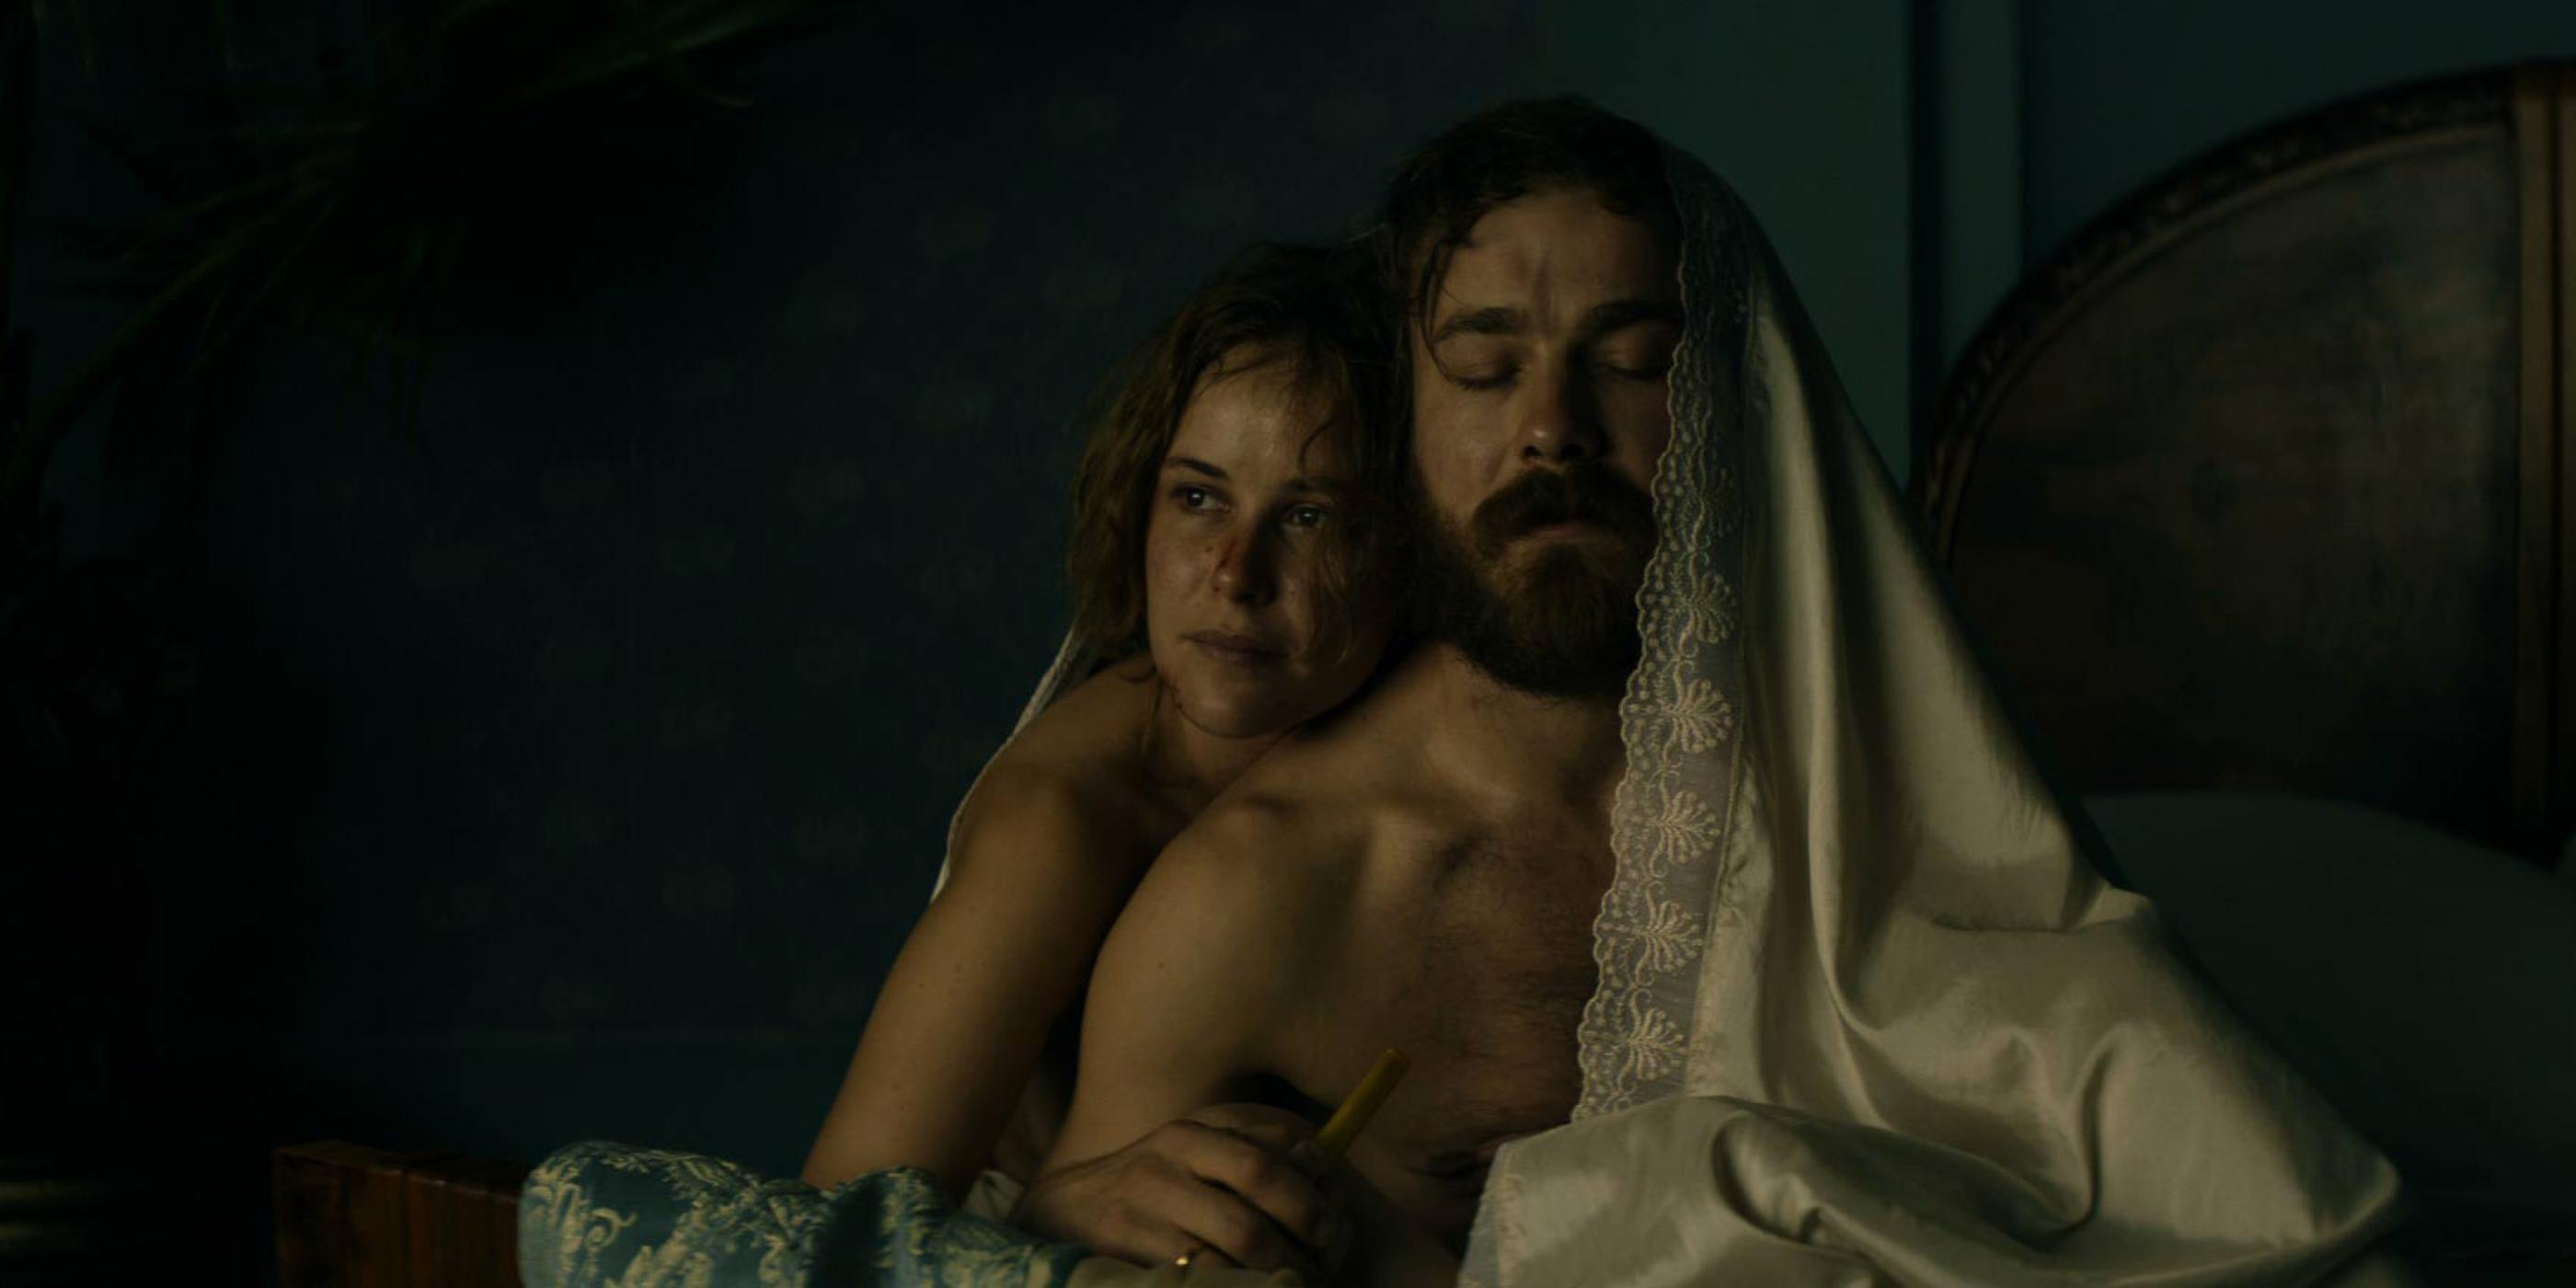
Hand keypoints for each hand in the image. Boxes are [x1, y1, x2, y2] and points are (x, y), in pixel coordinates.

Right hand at [1014, 1104, 1354, 1277]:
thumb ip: (1251, 1146)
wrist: (1060, 1213)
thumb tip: (1319, 1155)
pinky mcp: (1123, 1248)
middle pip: (1254, 1195)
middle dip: (1301, 1231)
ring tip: (1297, 1283)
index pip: (1266, 1156)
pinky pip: (1199, 1276)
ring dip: (1276, 1270)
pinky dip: (1236, 1286)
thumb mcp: (1192, 1153)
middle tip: (1322, 1262)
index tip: (1335, 1226)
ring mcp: (1143, 1205)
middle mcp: (1167, 1161)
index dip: (1310, 1194)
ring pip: (1233, 1243)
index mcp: (1192, 1134)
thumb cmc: (1148, 1188)